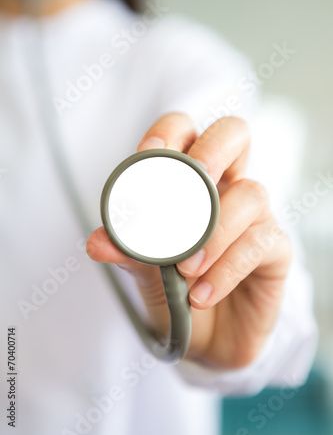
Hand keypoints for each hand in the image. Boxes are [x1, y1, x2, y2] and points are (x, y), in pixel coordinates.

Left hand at [86, 113, 290, 368]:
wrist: (204, 339)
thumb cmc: (174, 291)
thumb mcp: (145, 270)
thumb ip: (127, 251)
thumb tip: (97, 241)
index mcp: (190, 181)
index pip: (185, 131)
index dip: (169, 132)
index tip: (149, 154)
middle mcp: (226, 188)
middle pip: (234, 134)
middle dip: (212, 150)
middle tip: (193, 184)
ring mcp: (255, 216)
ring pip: (251, 193)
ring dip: (214, 231)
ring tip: (185, 270)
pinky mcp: (275, 250)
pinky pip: (259, 244)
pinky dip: (226, 268)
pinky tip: (201, 295)